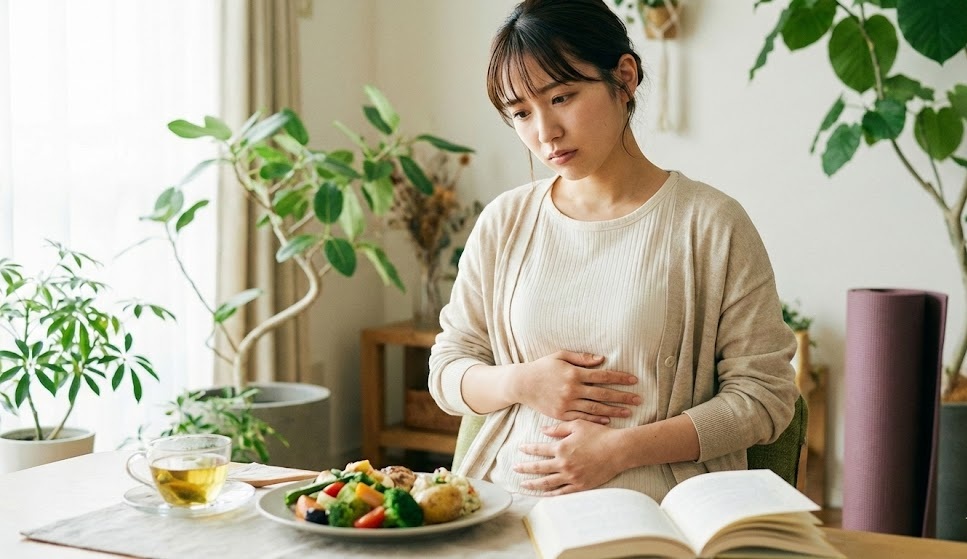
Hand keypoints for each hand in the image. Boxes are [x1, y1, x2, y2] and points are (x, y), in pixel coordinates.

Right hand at [513, 350, 639, 423]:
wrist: (521, 384)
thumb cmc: (541, 367)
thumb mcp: (560, 356)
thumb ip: (582, 358)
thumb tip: (602, 360)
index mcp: (573, 373)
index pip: (603, 375)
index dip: (620, 377)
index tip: (634, 380)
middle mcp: (572, 389)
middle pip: (603, 394)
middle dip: (622, 397)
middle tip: (639, 399)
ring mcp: (566, 403)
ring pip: (595, 408)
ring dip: (614, 411)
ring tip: (628, 412)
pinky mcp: (560, 414)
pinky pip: (582, 418)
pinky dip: (596, 419)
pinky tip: (608, 420)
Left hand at [514, 420, 623, 494]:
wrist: (617, 450)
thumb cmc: (599, 434)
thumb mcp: (577, 425)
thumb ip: (558, 428)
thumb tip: (542, 430)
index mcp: (561, 448)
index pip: (538, 449)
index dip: (528, 449)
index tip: (520, 449)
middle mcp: (563, 464)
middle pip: (538, 468)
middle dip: (524, 468)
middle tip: (514, 469)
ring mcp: (571, 476)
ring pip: (547, 483)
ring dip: (533, 484)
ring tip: (523, 485)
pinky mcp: (580, 486)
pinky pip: (561, 493)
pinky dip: (550, 495)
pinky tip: (542, 495)